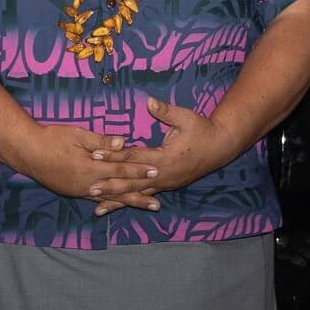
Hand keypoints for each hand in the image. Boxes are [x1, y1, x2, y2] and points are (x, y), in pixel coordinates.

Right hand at [22, 122, 147, 199]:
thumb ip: (101, 141)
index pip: (120, 169)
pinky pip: (95, 199)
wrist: (26, 151)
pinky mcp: (73, 192)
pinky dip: (109, 203)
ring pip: (109, 198)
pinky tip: (117, 207)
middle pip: (118, 191)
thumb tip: (123, 142)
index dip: (138, 170)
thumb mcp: (77, 134)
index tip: (155, 170)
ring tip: (145, 207)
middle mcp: (86, 184)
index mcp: (89, 168)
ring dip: (128, 203)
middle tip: (157, 204)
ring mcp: (79, 191)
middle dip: (139, 196)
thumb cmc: (51, 138)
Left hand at [91, 97, 236, 215]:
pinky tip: (115, 208)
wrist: (220, 147)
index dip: (114, 156)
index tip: (94, 155)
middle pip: (131, 181)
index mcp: (165, 157)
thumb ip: (166, 111)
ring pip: (136, 194)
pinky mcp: (165, 186)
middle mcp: (163, 174)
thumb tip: (149, 101)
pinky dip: (128, 203)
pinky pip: (143, 196)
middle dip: (110, 185)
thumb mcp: (186, 117)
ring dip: (117, 201)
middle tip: (89, 188)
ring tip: (96, 207)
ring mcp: (164, 183)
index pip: (134, 156)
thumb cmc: (202, 130)